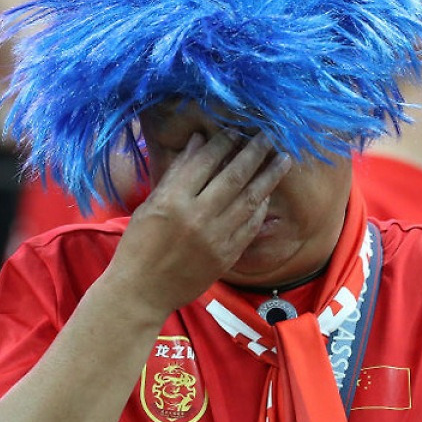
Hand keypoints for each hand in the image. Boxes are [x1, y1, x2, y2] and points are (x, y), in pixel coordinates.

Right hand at [106, 131, 291, 314]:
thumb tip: (198, 141)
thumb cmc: (138, 245)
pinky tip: (267, 193)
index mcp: (172, 200)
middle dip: (254, 152)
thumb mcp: (150, 204)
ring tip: (284, 160)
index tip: (237, 129)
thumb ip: (177, 173)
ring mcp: (215, 238)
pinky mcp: (226, 256)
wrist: (142, 292)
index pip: (205, 162)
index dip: (224, 142)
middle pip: (234, 176)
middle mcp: (197, 217)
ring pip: (250, 200)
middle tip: (268, 135)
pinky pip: (251, 226)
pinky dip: (260, 207)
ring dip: (269, 177)